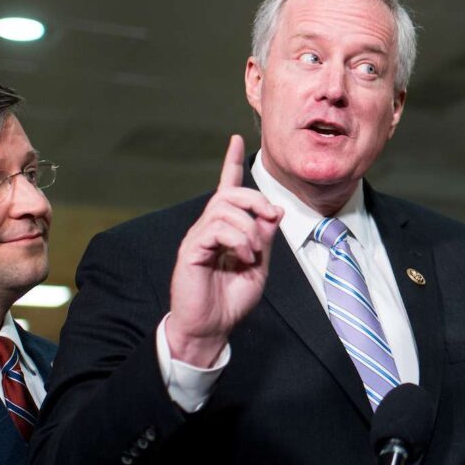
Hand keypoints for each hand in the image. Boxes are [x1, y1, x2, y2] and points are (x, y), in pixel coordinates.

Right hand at [165, 136, 283, 365]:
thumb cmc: (231, 299)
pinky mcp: (191, 250)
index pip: (227, 188)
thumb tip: (273, 211)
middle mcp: (209, 228)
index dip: (231, 163)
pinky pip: (216, 229)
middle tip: (270, 218)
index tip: (237, 138)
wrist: (212, 326)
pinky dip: (238, 240)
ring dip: (249, 228)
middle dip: (256, 199)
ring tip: (253, 253)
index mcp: (226, 229)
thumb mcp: (259, 266)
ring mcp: (198, 237)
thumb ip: (265, 238)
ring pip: (224, 209)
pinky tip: (243, 257)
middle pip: (231, 194)